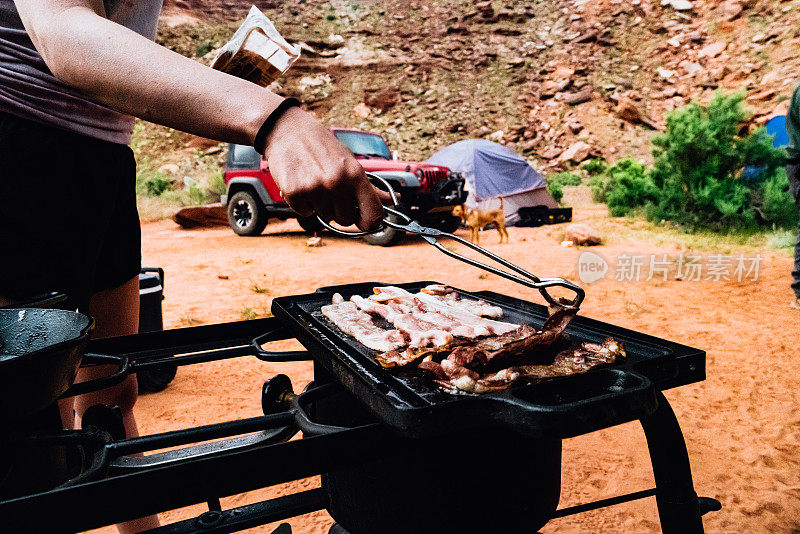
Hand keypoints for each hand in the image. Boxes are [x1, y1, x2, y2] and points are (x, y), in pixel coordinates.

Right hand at [261, 106, 384, 230]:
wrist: (288, 130)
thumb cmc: (322, 147)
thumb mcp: (350, 162)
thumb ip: (370, 186)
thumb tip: (394, 200)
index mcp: (355, 174)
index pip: (373, 214)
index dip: (370, 222)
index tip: (364, 221)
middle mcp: (337, 182)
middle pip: (346, 220)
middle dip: (339, 210)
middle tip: (331, 192)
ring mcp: (315, 188)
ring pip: (325, 216)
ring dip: (320, 205)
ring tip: (314, 183)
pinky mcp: (294, 192)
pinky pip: (305, 213)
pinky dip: (303, 204)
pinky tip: (302, 184)